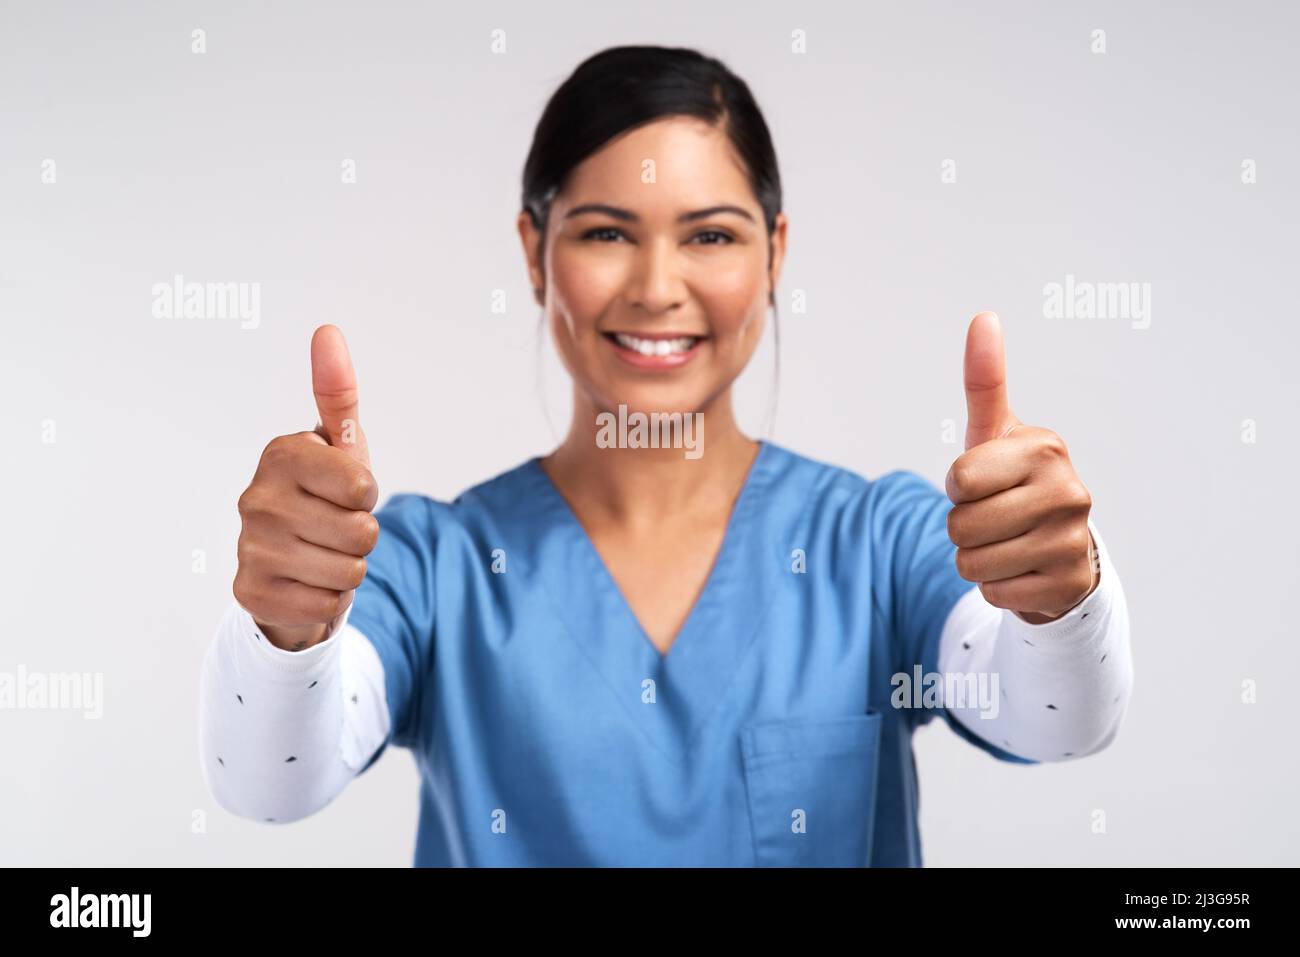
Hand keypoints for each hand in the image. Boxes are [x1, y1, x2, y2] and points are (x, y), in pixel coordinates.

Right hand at [232, 325, 379, 649]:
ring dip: (348, 570)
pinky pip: (327, 605)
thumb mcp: (340, 448)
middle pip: (361, 533)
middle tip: (335, 529)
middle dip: (362, 537)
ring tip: (323, 555)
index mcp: (281, 454)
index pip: (363, 486)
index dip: (367, 496)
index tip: (346, 492)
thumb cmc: (323, 497)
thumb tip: (327, 331)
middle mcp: (255, 498)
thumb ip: (337, 394)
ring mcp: (249, 548)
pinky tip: (307, 583)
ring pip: (348, 572)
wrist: (291, 566)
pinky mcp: (250, 594)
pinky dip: (329, 600)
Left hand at [944, 312, 1096, 622]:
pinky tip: (1021, 570)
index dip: (957, 487)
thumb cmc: (1013, 482)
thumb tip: (983, 317)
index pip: (959, 480)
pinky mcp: (1067, 585)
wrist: (1058, 548)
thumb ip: (985, 381)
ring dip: (975, 560)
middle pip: (960, 526)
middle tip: (992, 519)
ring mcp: (1073, 540)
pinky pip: (994, 593)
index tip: (981, 483)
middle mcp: (1069, 491)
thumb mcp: (995, 434)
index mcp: (1045, 448)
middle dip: (962, 528)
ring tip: (1004, 544)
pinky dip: (996, 587)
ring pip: (972, 564)